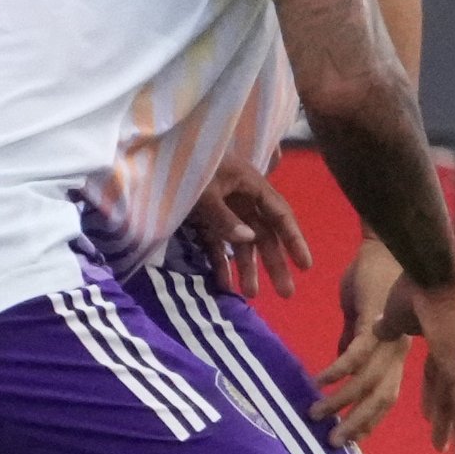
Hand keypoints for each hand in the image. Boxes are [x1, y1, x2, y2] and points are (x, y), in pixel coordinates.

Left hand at [191, 156, 310, 299]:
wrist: (149, 159)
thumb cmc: (182, 165)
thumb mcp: (203, 190)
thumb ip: (224, 216)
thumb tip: (249, 239)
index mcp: (249, 184)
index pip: (279, 215)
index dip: (294, 239)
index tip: (305, 265)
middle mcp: (241, 199)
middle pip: (264, 234)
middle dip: (275, 264)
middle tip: (286, 294)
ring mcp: (223, 211)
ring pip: (241, 243)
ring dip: (247, 268)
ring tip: (250, 295)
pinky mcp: (203, 221)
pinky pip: (216, 245)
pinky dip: (220, 263)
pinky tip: (224, 284)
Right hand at [314, 246, 417, 444]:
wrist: (381, 245)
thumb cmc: (371, 279)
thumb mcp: (361, 319)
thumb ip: (352, 343)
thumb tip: (340, 367)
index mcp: (397, 352)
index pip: (387, 396)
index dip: (371, 419)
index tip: (351, 440)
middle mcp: (398, 349)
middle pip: (382, 398)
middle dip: (359, 423)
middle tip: (333, 442)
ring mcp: (390, 335)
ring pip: (367, 381)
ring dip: (341, 401)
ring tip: (315, 413)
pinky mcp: (376, 319)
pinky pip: (357, 352)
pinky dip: (338, 370)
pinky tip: (319, 380)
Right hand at [402, 276, 454, 453]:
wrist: (427, 272)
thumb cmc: (409, 286)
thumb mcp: (395, 313)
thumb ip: (388, 326)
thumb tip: (377, 327)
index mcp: (440, 343)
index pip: (438, 378)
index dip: (434, 399)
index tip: (429, 416)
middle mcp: (454, 354)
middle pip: (453, 396)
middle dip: (452, 422)